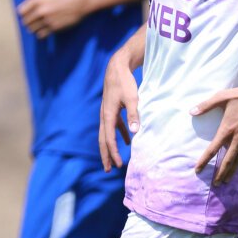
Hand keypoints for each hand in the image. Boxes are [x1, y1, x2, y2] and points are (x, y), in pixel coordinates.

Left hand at [18, 0, 90, 38]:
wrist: (80, 2)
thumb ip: (36, 0)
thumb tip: (24, 9)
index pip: (22, 10)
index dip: (22, 13)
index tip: (24, 15)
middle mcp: (42, 9)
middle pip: (26, 21)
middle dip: (28, 22)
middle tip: (32, 22)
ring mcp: (47, 19)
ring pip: (32, 29)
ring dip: (33, 29)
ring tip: (38, 26)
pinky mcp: (54, 27)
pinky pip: (41, 34)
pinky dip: (40, 34)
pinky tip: (44, 30)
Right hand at [99, 50, 139, 170]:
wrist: (117, 68)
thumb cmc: (125, 82)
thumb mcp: (132, 98)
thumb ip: (134, 115)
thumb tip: (134, 132)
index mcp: (108, 115)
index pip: (108, 139)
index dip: (113, 153)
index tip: (118, 164)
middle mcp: (104, 115)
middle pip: (103, 140)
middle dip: (106, 155)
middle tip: (108, 169)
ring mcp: (107, 112)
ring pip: (106, 134)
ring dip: (111, 147)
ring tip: (115, 161)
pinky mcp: (112, 109)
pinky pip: (114, 126)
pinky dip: (119, 135)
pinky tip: (127, 142)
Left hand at [192, 81, 237, 183]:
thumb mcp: (222, 97)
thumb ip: (206, 105)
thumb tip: (191, 111)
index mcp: (227, 129)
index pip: (212, 149)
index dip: (204, 161)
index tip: (197, 170)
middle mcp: (237, 138)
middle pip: (227, 161)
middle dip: (220, 174)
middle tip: (215, 184)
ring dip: (232, 171)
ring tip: (227, 180)